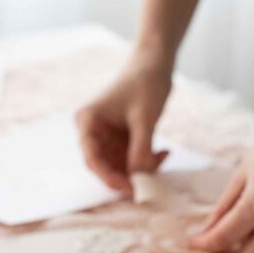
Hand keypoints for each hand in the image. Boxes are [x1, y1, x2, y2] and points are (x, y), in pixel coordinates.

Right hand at [76, 50, 172, 193]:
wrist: (155, 63)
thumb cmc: (145, 82)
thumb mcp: (144, 118)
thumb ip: (140, 149)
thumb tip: (138, 177)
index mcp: (88, 122)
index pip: (92, 159)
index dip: (109, 177)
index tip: (130, 189)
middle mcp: (93, 132)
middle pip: (106, 166)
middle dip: (128, 176)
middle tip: (149, 183)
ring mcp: (108, 137)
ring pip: (121, 166)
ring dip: (142, 169)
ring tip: (163, 156)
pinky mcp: (122, 140)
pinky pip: (132, 159)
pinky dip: (148, 161)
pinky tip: (165, 152)